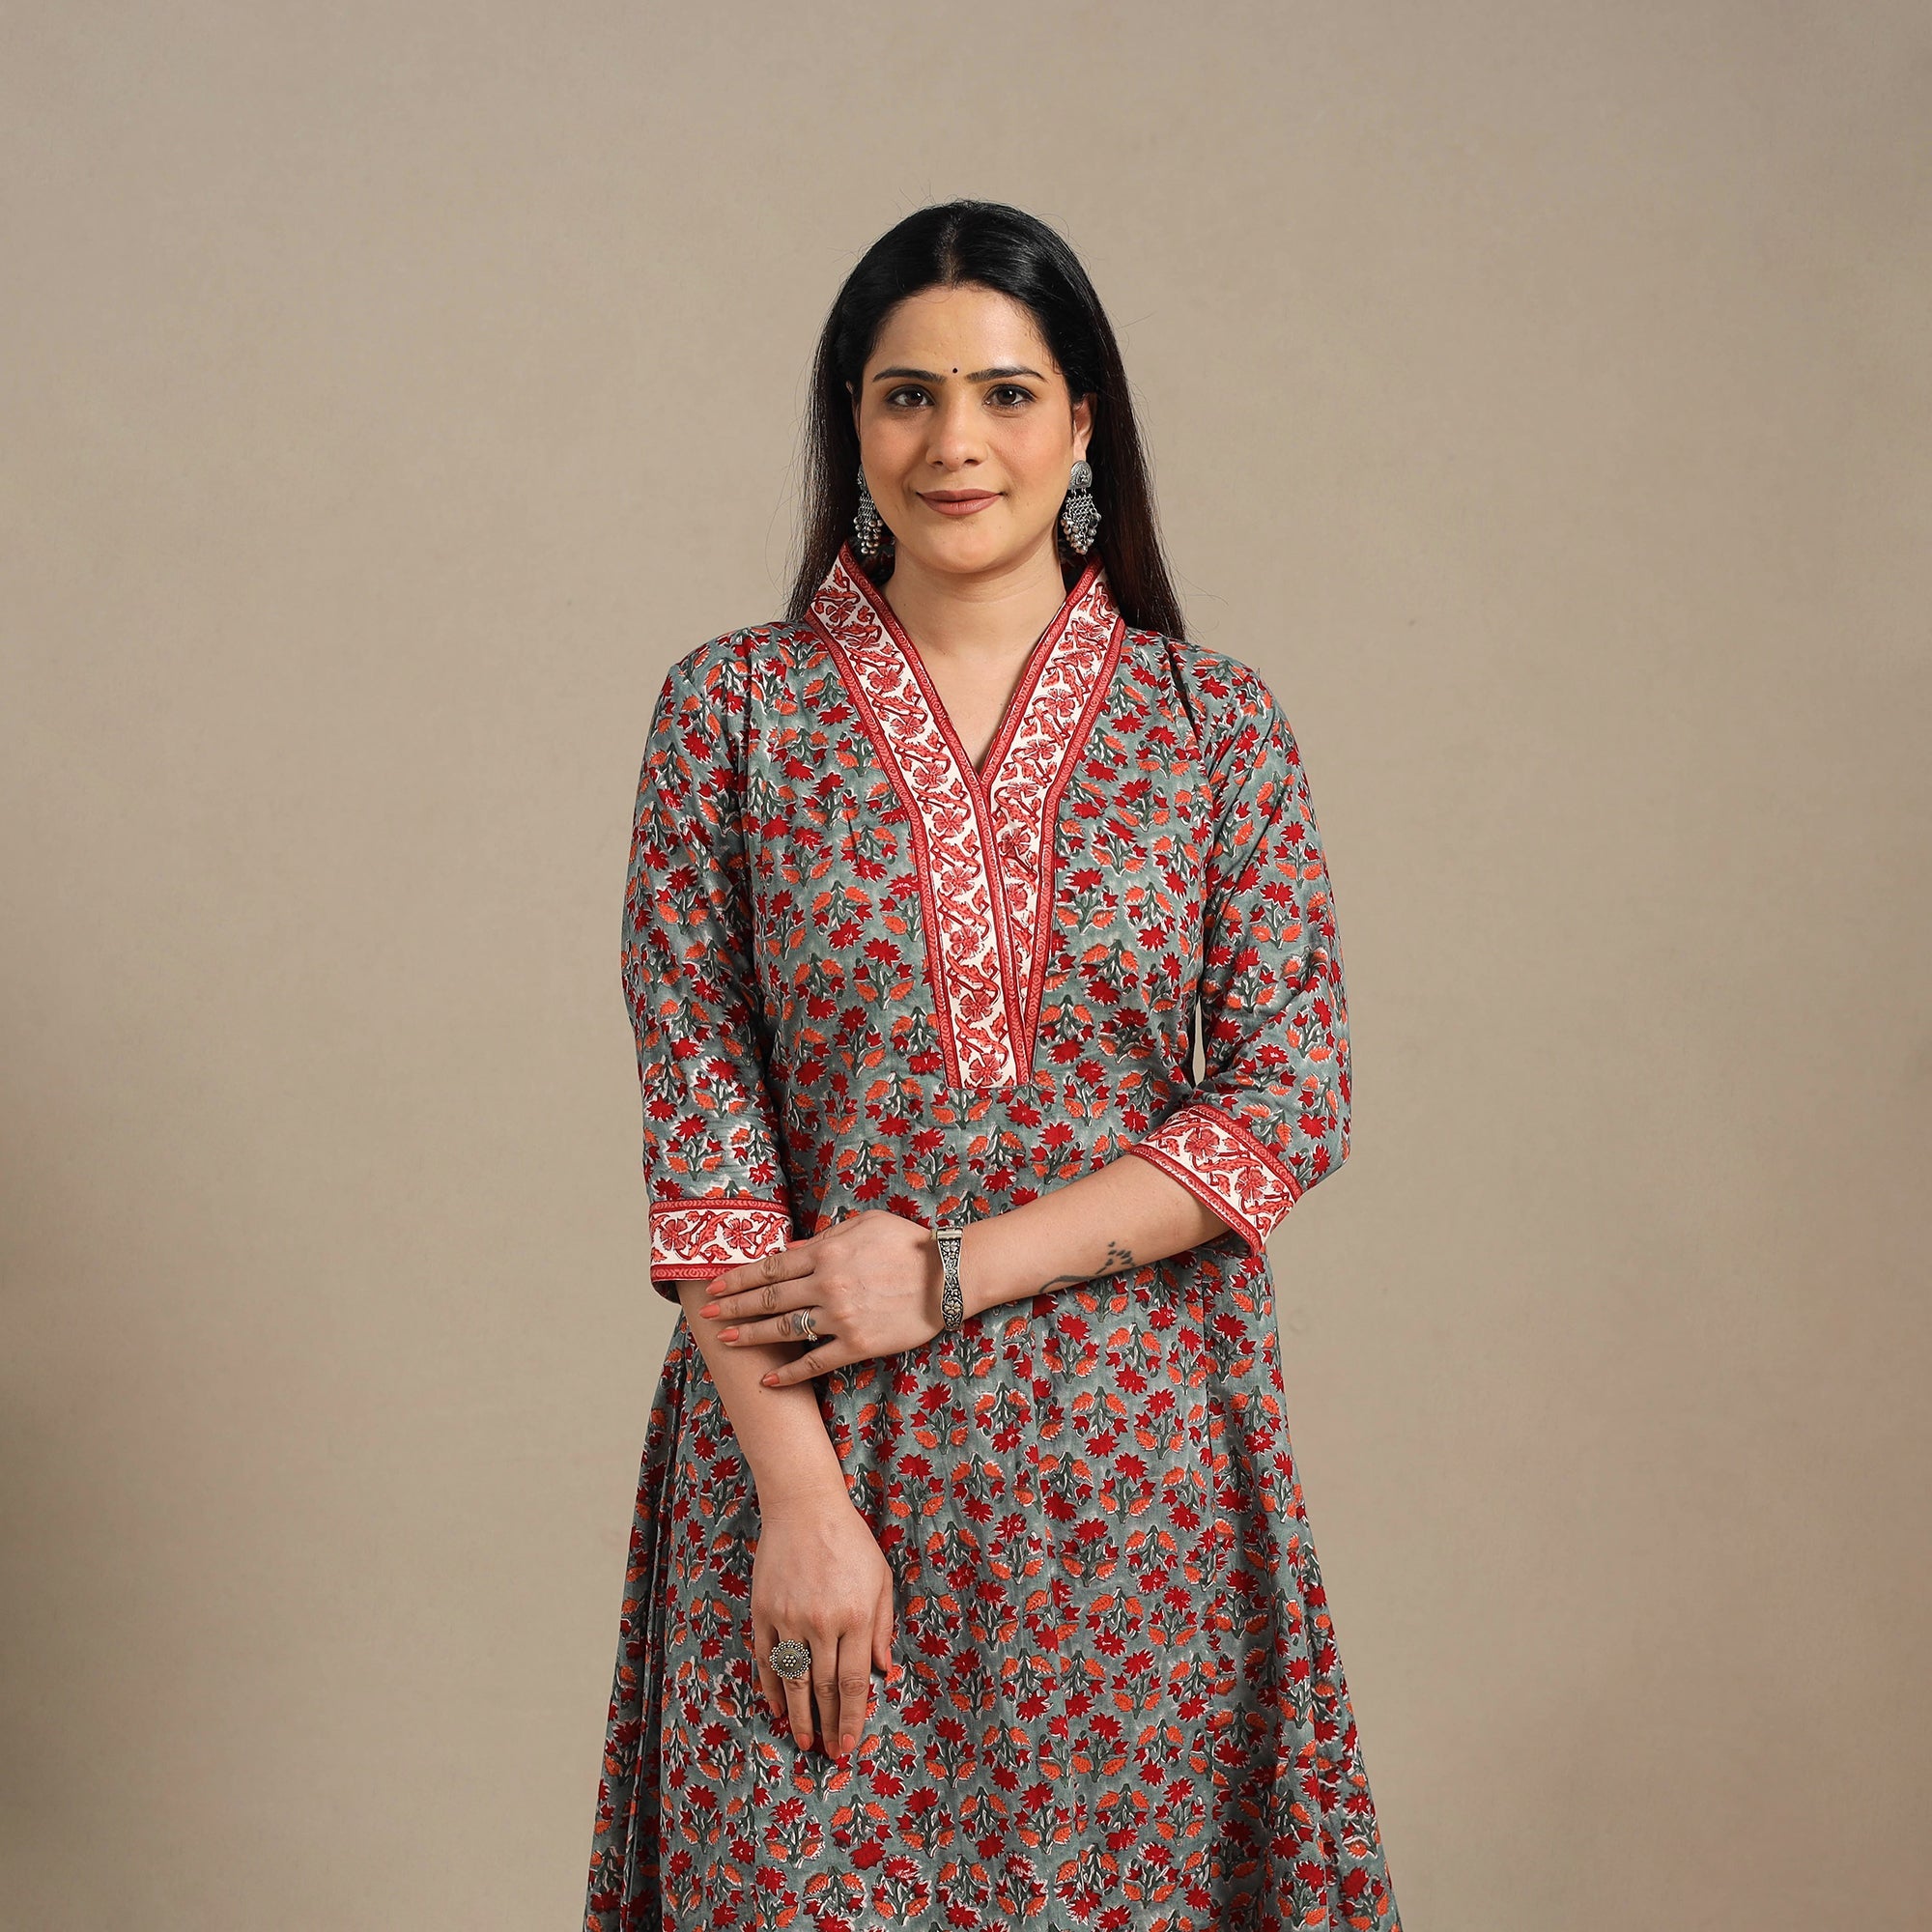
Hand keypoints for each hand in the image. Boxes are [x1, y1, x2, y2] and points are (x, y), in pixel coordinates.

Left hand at [696, 1209, 943, 1386]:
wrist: (948, 1276)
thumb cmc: (909, 1243)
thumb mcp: (865, 1224)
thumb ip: (824, 1237)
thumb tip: (789, 1251)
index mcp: (827, 1253)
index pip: (771, 1267)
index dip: (740, 1277)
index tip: (717, 1286)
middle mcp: (827, 1285)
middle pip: (769, 1298)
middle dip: (734, 1307)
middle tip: (708, 1316)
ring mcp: (840, 1318)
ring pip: (784, 1330)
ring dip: (751, 1336)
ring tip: (727, 1342)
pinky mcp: (856, 1345)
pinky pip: (815, 1361)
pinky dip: (789, 1373)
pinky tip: (769, 1380)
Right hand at [751, 1489, 895, 1757]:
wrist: (804, 1506)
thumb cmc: (849, 1540)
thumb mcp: (880, 1577)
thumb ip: (883, 1625)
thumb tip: (884, 1671)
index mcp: (857, 1616)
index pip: (854, 1682)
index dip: (853, 1718)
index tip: (850, 1745)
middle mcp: (823, 1622)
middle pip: (824, 1688)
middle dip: (829, 1725)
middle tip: (831, 1753)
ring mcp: (790, 1618)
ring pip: (794, 1681)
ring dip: (799, 1717)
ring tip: (805, 1741)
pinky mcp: (765, 1611)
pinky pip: (768, 1659)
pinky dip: (772, 1687)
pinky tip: (778, 1707)